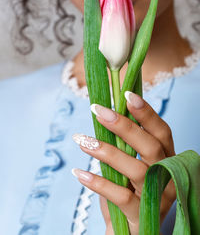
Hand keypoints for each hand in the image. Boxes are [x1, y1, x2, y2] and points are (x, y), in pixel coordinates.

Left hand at [72, 92, 175, 233]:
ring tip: (82, 140)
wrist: (131, 229)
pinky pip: (121, 197)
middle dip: (123, 126)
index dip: (146, 113)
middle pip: (150, 147)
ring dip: (106, 152)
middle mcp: (167, 176)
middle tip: (98, 111)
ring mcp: (157, 197)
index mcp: (167, 158)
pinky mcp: (142, 215)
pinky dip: (99, 183)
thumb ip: (125, 143)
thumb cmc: (129, 189)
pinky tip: (79, 173)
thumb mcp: (130, 163)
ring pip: (136, 170)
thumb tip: (105, 112)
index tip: (126, 94)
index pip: (161, 131)